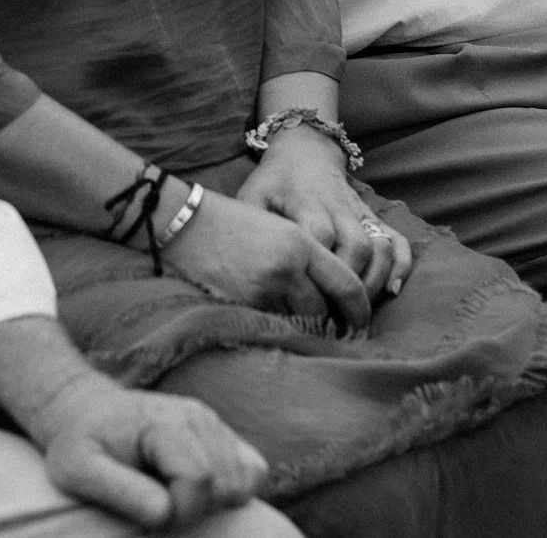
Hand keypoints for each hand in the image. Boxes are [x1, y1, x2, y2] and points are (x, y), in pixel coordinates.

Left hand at [19, 371, 267, 531]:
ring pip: (245, 478)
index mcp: (163, 424)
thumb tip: (166, 511)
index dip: (179, 510)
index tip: (149, 514)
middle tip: (159, 507)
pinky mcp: (221, 433)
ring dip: (216, 502)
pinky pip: (254, 469)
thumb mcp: (79, 470)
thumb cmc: (78, 443)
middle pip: (226, 483)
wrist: (85, 409)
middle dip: (196, 509)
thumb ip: (122, 491)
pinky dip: (234, 489)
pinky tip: (199, 492)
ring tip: (176, 497)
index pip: (198, 479)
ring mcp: (213, 423)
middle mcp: (197, 417)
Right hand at [165, 185, 371, 327]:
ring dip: (299, 322)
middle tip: (328, 325)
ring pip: (297, 319)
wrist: (185, 223)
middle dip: (326, 320)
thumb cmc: (232, 221)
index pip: (346, 285)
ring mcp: (265, 289)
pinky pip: (271, 322)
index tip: (360, 320)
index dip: (359, 309)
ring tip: (293, 316)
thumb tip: (329, 292)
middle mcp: (288, 267)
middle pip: (323, 309)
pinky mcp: (243, 305)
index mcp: (301, 243)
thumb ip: (306, 256)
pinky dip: (274, 321)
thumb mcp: (278, 227)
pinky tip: (266, 312)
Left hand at [235, 130, 411, 301]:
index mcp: (306, 204)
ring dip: (375, 281)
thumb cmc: (273, 181)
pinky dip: (402, 264)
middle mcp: (339, 208)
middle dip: (349, 286)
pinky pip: (398, 239)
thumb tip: (242, 268)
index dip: (318, 273)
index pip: (320, 238)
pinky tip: (394, 290)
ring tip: (360, 312)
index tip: (308, 305)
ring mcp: (360, 213)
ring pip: (380, 246)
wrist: (304, 151)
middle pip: (356, 248)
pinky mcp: (374, 217)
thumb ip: (249, 227)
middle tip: (336, 320)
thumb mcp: (252, 196)